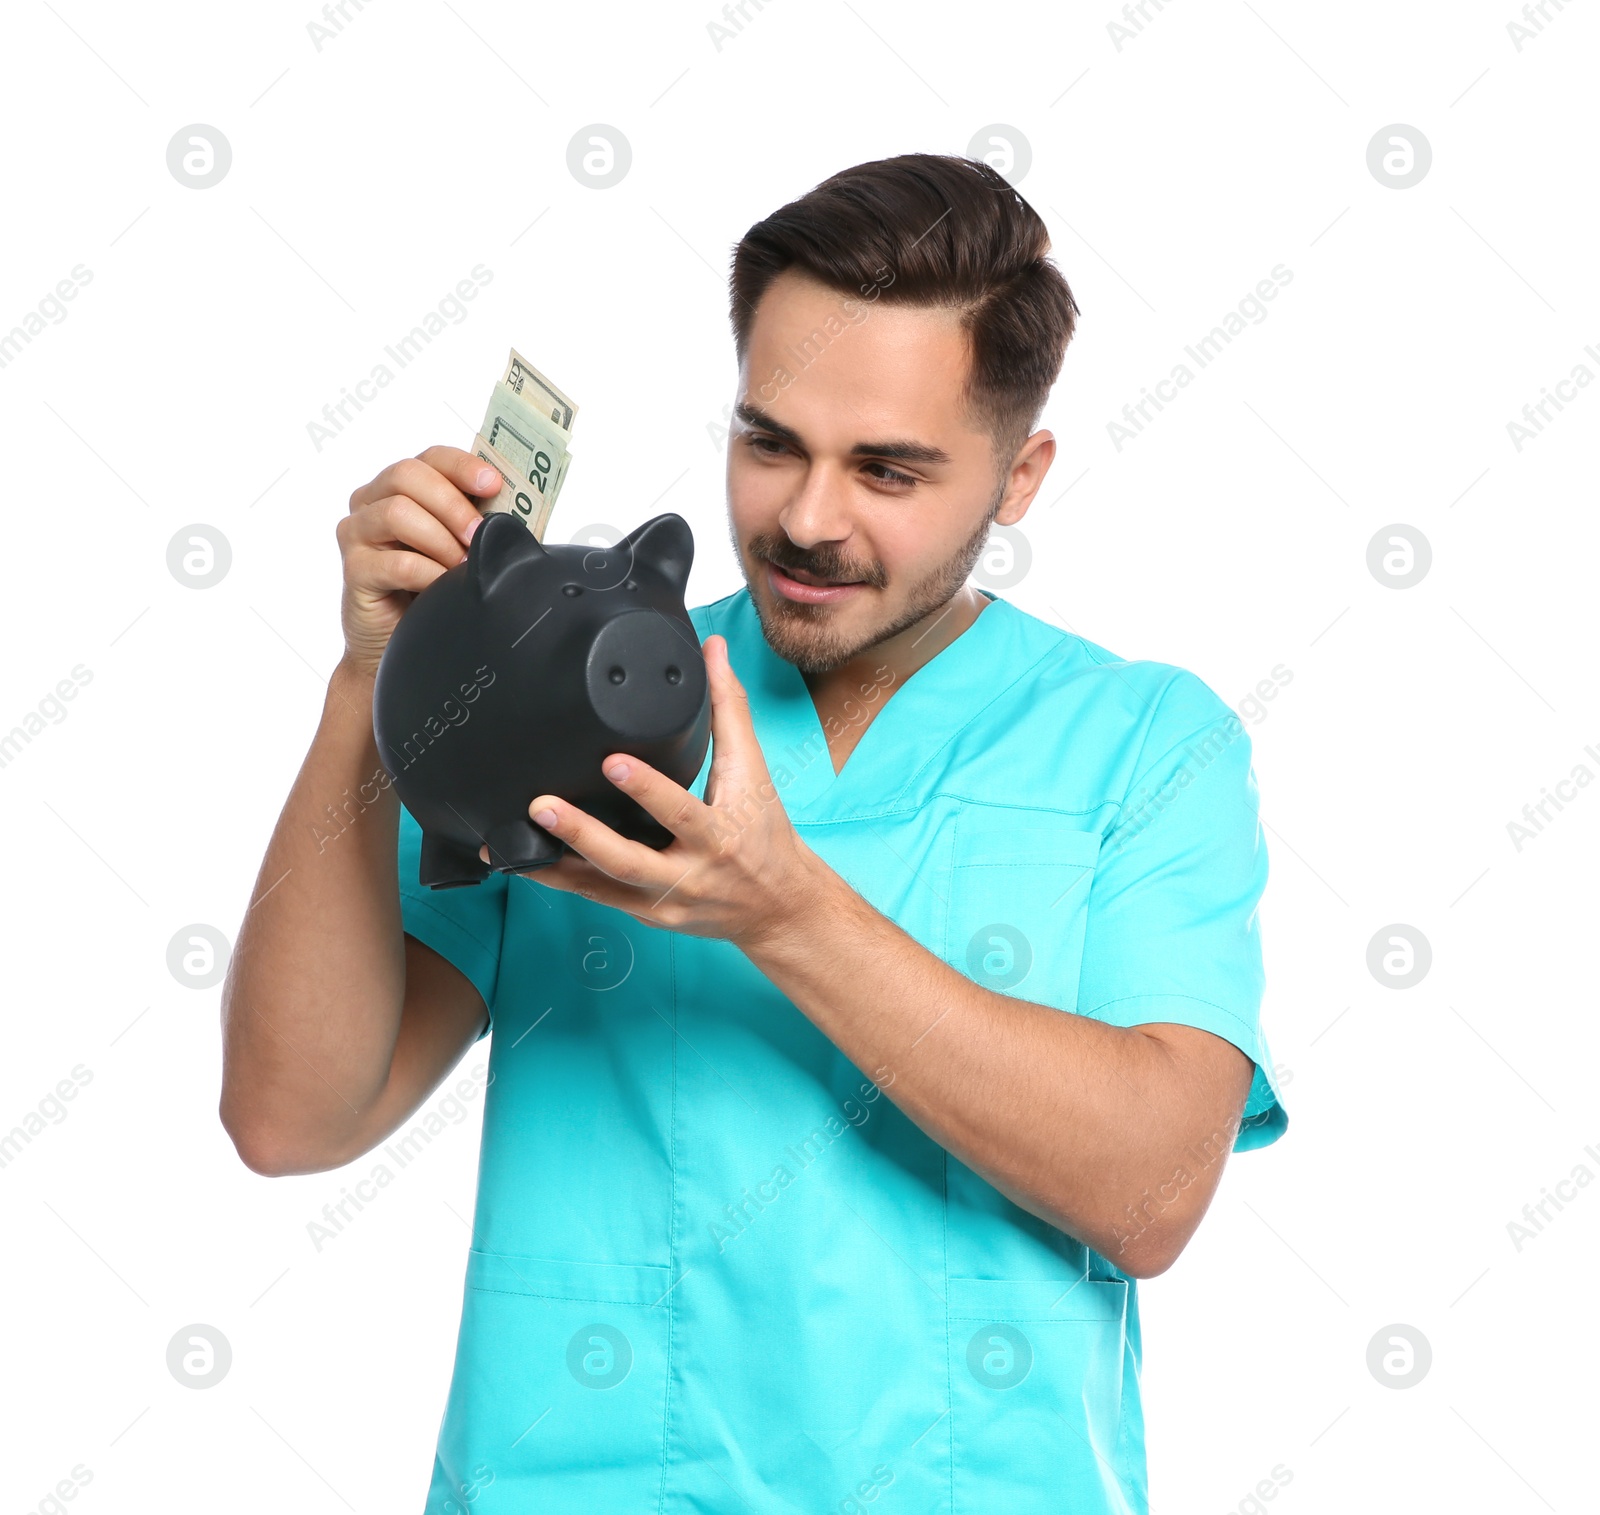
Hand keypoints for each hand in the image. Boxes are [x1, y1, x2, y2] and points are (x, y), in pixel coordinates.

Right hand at [336, 445, 501, 677]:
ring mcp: (358, 534)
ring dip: (441, 539)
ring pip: (397, 512)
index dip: (462, 465)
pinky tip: (441, 585)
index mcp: (401, 489)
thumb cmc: (430, 591)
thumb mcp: (458, 549)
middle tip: (479, 534)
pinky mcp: (353, 570)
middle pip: (408, 475)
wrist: (398, 643)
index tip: (493, 484)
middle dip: (453, 504)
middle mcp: (372, 502)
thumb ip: (475, 525)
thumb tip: (510, 515)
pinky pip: (395, 562)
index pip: (430, 458)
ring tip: (461, 566)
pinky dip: (428, 572)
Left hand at [479, 635, 824, 951]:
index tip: (610, 760)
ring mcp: (664, 900)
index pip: (680, 810)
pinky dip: (561, 881)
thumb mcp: (753, 771)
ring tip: (511, 842)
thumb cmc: (764, 833)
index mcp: (719, 833)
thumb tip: (713, 649)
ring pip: (603, 886)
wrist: (779, 906)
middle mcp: (690, 873)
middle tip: (542, 805)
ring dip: (555, 865)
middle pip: (630, 859)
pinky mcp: (647, 915)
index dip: (646, 788)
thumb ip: (729, 707)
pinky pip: (598, 898)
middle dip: (584, 834)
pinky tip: (524, 863)